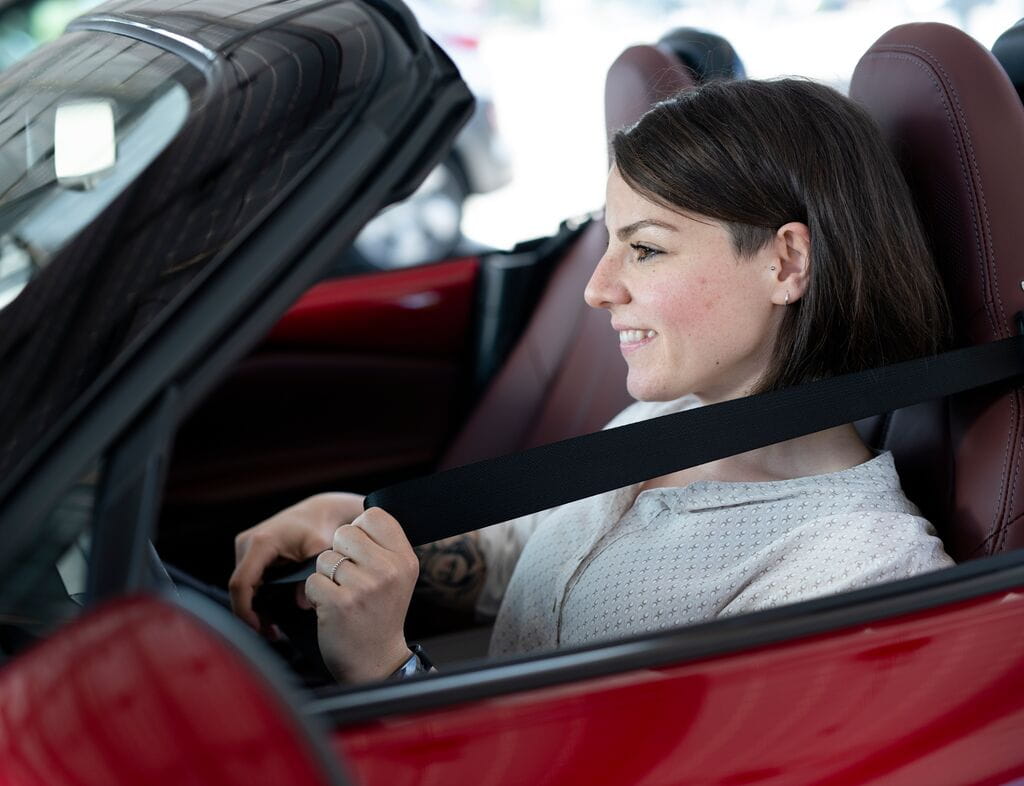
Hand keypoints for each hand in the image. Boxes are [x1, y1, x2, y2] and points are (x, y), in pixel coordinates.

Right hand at [229, 492, 364, 629]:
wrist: (320, 512)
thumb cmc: (321, 529)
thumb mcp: (321, 551)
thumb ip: (311, 576)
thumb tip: (301, 604)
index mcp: (261, 542)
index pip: (241, 583)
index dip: (245, 611)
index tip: (260, 629)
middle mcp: (246, 543)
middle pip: (239, 588)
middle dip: (251, 614)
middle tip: (272, 634)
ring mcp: (245, 547)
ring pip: (242, 586)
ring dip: (253, 607)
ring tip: (273, 628)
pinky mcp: (248, 552)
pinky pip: (247, 580)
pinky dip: (256, 597)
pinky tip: (271, 612)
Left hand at [304, 507, 419, 683]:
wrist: (376, 662)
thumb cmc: (381, 614)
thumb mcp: (397, 577)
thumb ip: (383, 547)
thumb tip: (361, 516)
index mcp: (405, 559)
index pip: (374, 515)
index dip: (359, 529)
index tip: (361, 551)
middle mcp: (388, 570)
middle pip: (345, 532)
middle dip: (339, 553)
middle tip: (350, 578)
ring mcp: (364, 587)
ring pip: (325, 558)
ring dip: (326, 576)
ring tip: (343, 595)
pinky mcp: (339, 604)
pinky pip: (311, 581)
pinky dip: (315, 595)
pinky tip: (331, 608)